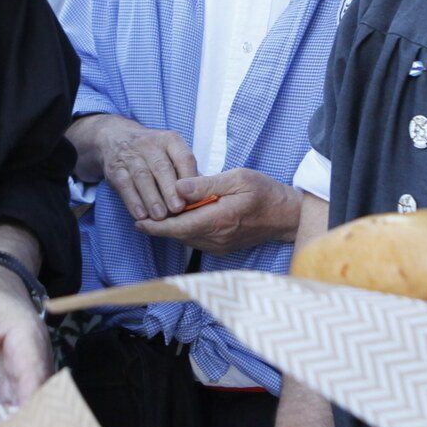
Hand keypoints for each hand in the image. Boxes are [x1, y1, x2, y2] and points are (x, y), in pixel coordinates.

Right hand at [98, 119, 200, 222]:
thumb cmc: (152, 152)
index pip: (183, 157)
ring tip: (160, 216)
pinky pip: (124, 184)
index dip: (189, 178)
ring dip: (152, 198)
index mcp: (170, 140)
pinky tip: (141, 215)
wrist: (115, 137)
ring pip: (142, 177)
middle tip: (178, 209)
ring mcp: (130, 155)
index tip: (194, 198)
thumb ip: (185, 172)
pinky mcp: (115, 168)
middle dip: (170, 190)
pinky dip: (133, 201)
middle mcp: (150, 144)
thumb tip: (202, 196)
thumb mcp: (170, 153)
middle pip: (162, 167)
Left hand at [136, 170, 303, 255]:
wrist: (287, 215)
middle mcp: (217, 238)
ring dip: (171, 229)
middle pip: (179, 235)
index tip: (139, 220)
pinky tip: (179, 219)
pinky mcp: (223, 247)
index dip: (156, 225)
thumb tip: (178, 188)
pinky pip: (197, 241)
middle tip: (140, 214)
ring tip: (155, 216)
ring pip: (187, 239)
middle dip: (159, 227)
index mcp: (219, 219)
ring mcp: (220, 246)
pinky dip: (185, 231)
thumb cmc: (265, 192)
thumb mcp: (238, 178)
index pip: (179, 226)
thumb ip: (206, 184)